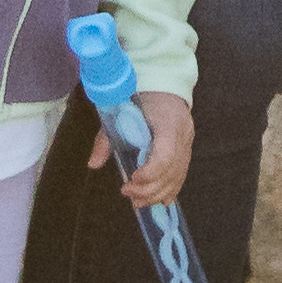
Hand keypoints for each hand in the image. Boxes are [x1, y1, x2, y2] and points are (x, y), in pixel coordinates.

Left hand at [103, 88, 195, 205]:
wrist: (163, 81)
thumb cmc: (139, 96)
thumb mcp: (118, 112)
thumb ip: (106, 138)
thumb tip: (93, 164)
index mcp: (168, 121)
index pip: (165, 155)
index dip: (150, 173)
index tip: (131, 178)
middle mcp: (183, 133)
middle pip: (172, 170)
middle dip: (149, 188)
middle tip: (128, 193)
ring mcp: (188, 141)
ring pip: (178, 176)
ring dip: (157, 193)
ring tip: (137, 201)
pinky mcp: (188, 147)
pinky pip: (182, 174)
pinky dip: (170, 189)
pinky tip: (157, 200)